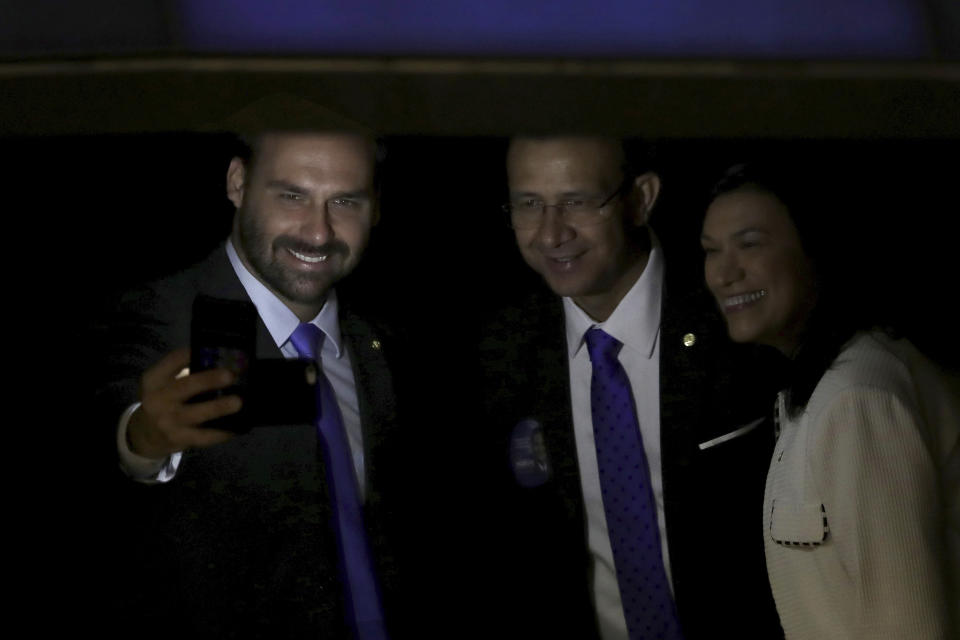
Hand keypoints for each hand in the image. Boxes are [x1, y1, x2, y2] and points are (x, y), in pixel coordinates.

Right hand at [127, 347, 241, 458]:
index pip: (172, 362)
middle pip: (184, 387)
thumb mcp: (164, 384)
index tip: (211, 348)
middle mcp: (158, 399)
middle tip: (230, 376)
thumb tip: (221, 364)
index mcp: (154, 380)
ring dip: (218, 408)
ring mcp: (168, 421)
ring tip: (238, 402)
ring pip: (196, 414)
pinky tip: (236, 427)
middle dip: (208, 381)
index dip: (191, 354)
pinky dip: (221, 432)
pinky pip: (204, 436)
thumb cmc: (164, 401)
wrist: (146, 435)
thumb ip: (184, 373)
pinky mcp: (179, 439)